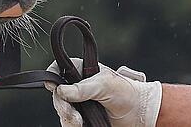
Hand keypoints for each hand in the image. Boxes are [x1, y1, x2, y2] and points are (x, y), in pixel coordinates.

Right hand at [44, 58, 161, 126]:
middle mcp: (76, 87)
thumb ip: (82, 88)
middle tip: (70, 110)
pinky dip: (71, 124)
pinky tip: (81, 124)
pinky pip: (68, 123)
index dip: (51, 75)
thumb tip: (60, 90)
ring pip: (61, 110)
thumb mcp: (104, 85)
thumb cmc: (125, 92)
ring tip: (79, 121)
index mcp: (80, 72)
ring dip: (66, 116)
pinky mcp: (82, 119)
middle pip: (57, 93)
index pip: (58, 69)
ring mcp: (79, 104)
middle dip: (61, 103)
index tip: (51, 84)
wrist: (140, 114)